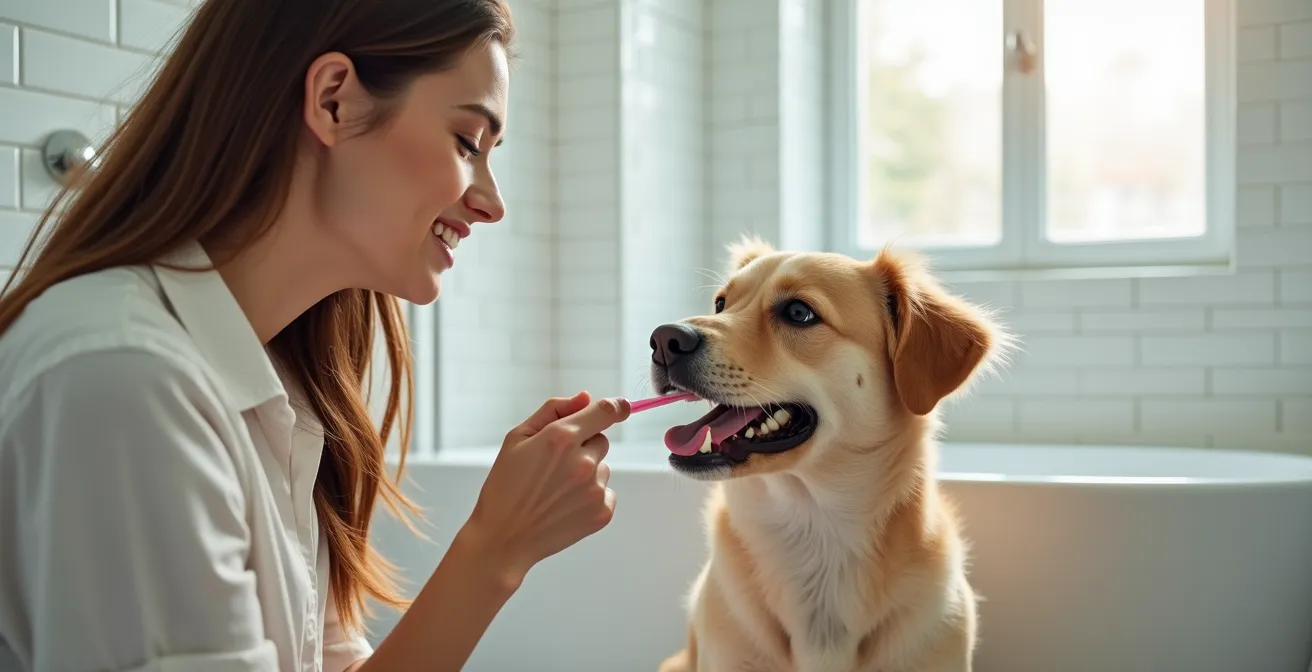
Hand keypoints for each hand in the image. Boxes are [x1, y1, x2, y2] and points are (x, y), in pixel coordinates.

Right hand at [464, 391, 630, 584]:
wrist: (503, 538)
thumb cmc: (505, 486)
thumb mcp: (517, 438)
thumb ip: (553, 410)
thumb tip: (585, 397)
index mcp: (561, 437)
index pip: (605, 411)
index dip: (616, 407)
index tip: (622, 408)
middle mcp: (583, 461)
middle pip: (602, 440)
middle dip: (583, 447)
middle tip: (555, 466)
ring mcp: (594, 488)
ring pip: (603, 468)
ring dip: (587, 473)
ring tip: (556, 490)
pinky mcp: (602, 512)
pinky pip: (606, 492)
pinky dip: (591, 497)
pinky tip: (565, 505)